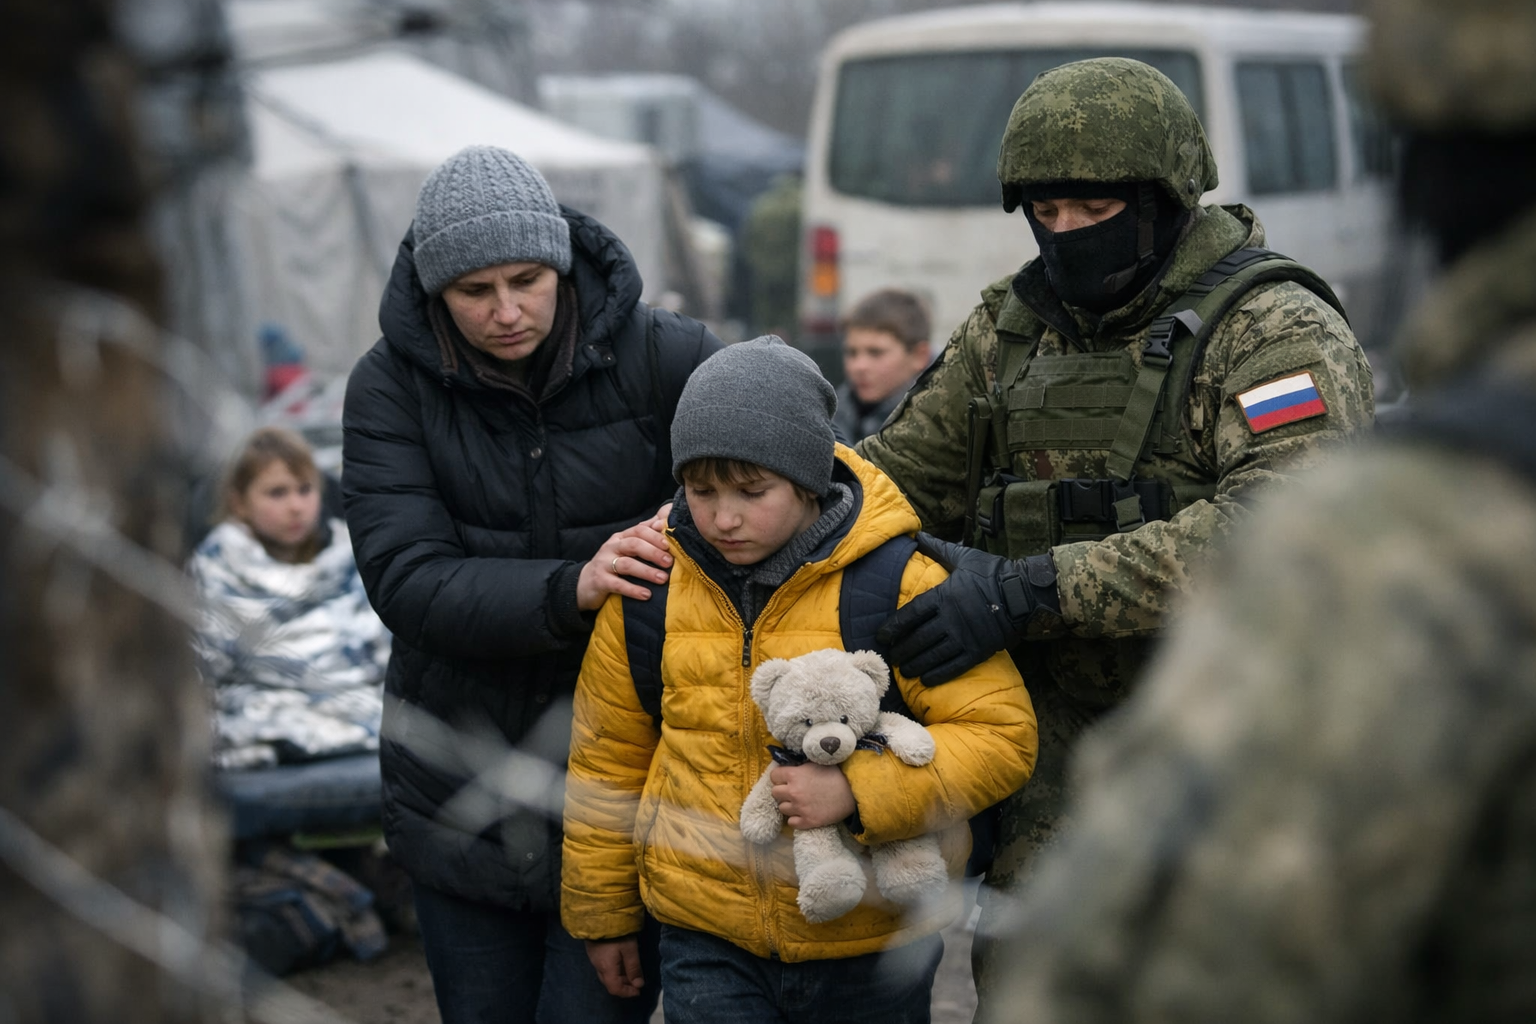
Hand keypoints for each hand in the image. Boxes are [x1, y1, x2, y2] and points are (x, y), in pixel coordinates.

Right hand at [576, 503, 673, 610]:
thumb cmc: (612, 565)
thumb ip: (644, 537)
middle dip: (653, 552)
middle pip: (634, 544)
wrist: (585, 584)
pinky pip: (617, 584)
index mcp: (621, 538)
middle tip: (669, 562)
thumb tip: (664, 523)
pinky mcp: (599, 581)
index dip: (655, 536)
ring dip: (647, 571)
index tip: (669, 545)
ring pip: (627, 564)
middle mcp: (611, 547)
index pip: (639, 530)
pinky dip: (633, 590)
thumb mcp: (625, 549)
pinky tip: (646, 595)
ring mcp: (604, 563)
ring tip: (662, 579)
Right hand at [585, 936, 645, 997]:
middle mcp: (598, 966)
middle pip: (609, 983)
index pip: (615, 988)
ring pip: (606, 975)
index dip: (627, 993)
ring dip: (618, 978)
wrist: (599, 915)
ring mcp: (594, 959)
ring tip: (631, 973)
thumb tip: (639, 985)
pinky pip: (603, 967)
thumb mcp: (630, 950)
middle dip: (623, 986)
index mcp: (606, 969)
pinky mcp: (593, 951)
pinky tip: (621, 963)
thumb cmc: (617, 933)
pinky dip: (613, 970)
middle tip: (636, 983)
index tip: (638, 991)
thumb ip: (634, 968)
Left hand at [769, 762, 855, 828]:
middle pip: (775, 793)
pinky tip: (804, 813)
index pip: (774, 776)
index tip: (786, 778)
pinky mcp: (807, 822)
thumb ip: (799, 767)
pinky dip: (796, 818)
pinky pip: (791, 822)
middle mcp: (793, 792)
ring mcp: (799, 808)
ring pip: (782, 808)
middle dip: (782, 791)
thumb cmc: (836, 775)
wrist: (853, 793)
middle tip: (793, 791)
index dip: (780, 777)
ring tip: (800, 802)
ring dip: (789, 805)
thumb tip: (789, 766)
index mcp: (794, 775)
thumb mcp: (815, 764)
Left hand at [874, 534, 1055, 685]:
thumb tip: (918, 535)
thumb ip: (939, 549)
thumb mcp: (965, 557)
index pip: (911, 615)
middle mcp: (950, 619)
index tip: (882, 636)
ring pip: (932, 655)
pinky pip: (953, 666)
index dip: (894, 627)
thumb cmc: (993, 573)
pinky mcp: (978, 651)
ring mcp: (964, 637)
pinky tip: (925, 680)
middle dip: (902, 650)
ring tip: (904, 670)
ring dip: (916, 664)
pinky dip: (937, 674)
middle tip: (892, 657)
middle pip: (918, 638)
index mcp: (944, 596)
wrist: (1024, 594)